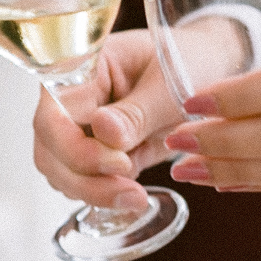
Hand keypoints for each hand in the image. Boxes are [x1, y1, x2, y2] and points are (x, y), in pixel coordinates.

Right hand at [31, 29, 181, 207]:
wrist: (210, 73)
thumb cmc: (191, 63)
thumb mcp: (171, 85)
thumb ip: (137, 111)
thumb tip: (102, 131)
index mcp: (82, 67)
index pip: (54, 113)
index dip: (77, 147)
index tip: (121, 163)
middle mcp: (71, 97)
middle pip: (49, 148)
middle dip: (84, 179)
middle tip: (131, 193)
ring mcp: (79, 126)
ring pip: (60, 171)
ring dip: (93, 192)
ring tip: (136, 197)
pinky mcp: (95, 151)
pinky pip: (82, 181)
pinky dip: (103, 195)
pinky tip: (132, 196)